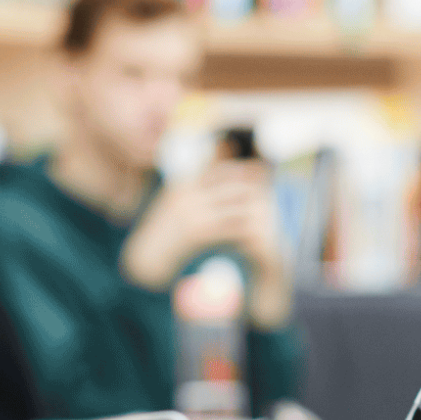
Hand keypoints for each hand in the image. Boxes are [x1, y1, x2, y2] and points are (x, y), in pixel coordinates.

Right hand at [121, 162, 281, 290]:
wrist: (149, 252)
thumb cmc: (165, 226)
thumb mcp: (177, 198)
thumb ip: (196, 181)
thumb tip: (210, 167)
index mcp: (184, 184)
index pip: (219, 169)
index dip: (243, 168)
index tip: (262, 168)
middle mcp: (189, 194)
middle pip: (229, 184)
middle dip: (252, 184)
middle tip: (271, 186)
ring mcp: (193, 213)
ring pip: (233, 206)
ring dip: (252, 208)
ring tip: (268, 210)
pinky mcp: (198, 232)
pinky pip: (229, 227)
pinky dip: (244, 229)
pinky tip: (256, 231)